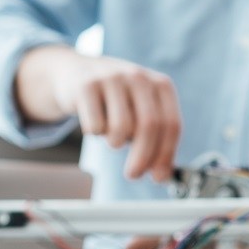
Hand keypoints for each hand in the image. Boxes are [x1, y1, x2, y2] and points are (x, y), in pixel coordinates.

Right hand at [18, 47, 181, 181]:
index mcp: (161, 85)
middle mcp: (139, 77)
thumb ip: (156, 140)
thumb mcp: (142, 111)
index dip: (166, 154)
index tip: (158, 177)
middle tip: (133, 174)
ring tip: (111, 135)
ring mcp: (112, 78)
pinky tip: (93, 121)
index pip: (171, 124)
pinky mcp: (86, 85)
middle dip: (142, 157)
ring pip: (121, 128)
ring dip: (115, 142)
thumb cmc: (117, 100)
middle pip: (149, 126)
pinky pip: (95, 125)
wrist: (76, 72)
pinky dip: (94, 132)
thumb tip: (163, 175)